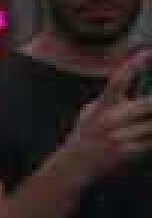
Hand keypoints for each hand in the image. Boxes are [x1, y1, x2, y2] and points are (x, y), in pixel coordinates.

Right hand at [60, 50, 151, 180]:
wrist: (74, 165)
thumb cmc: (84, 135)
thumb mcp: (90, 112)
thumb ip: (109, 98)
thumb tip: (132, 83)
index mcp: (102, 106)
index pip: (118, 80)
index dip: (134, 64)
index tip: (148, 52)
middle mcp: (111, 121)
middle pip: (147, 104)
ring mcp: (121, 138)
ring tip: (151, 116)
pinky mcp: (129, 153)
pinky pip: (151, 141)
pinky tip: (150, 132)